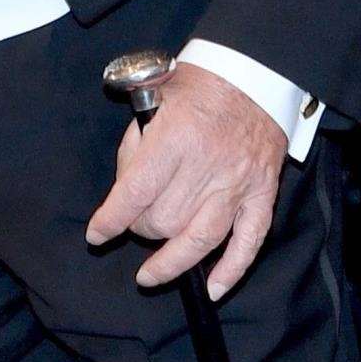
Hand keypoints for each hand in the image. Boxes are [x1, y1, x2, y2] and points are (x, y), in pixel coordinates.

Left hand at [86, 63, 284, 296]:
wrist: (256, 73)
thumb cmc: (198, 86)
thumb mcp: (152, 99)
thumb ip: (134, 148)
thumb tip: (125, 194)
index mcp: (177, 138)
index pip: (136, 193)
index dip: (111, 220)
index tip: (97, 234)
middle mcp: (209, 165)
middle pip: (165, 221)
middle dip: (141, 231)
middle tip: (135, 225)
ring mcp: (239, 183)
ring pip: (201, 240)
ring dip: (172, 264)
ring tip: (150, 275)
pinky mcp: (263, 193)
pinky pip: (249, 241)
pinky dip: (232, 269)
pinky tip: (213, 288)